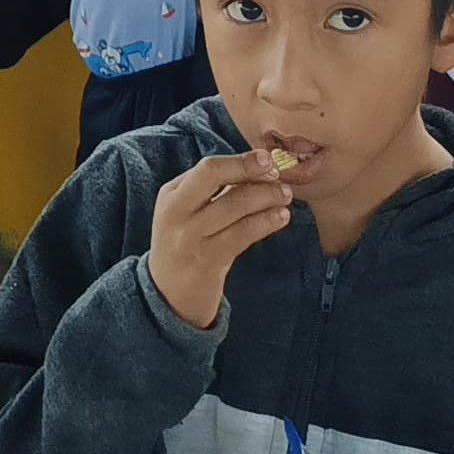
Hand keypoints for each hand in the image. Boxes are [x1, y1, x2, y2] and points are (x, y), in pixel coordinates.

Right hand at [143, 150, 297, 331]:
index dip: (240, 161)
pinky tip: (281, 217)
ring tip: (285, 196)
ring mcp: (191, 236)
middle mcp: (177, 211)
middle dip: (250, 169)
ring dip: (266, 196)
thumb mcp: (187, 213)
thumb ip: (214, 192)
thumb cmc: (187, 244)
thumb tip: (259, 169)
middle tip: (277, 174)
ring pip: (234, 204)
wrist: (168, 294)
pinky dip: (266, 221)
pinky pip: (242, 234)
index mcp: (172, 194)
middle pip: (214, 175)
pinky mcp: (208, 260)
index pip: (208, 167)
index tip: (265, 159)